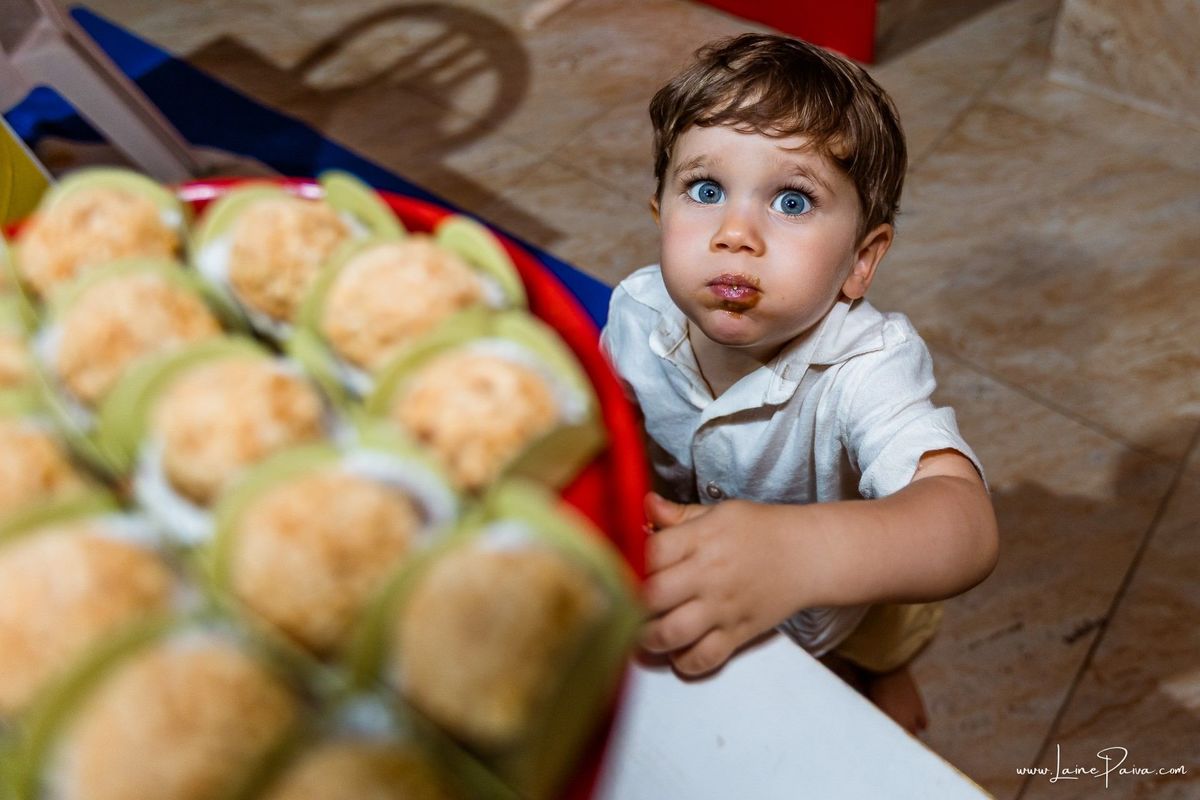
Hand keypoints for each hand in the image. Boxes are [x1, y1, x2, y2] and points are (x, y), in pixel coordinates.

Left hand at [639, 492, 813, 676]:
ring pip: (673, 633)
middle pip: (653, 596)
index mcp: (702, 539)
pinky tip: (677, 652)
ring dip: (648, 638)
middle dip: (629, 604)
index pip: (651, 553)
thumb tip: (646, 504)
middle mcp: (709, 575)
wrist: (809, 554)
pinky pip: (705, 658)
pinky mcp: (739, 633)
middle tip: (621, 606)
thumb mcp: (720, 512)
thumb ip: (680, 515)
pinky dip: (685, 662)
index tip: (623, 569)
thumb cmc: (762, 530)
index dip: (629, 563)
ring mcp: (724, 608)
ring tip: (641, 633)